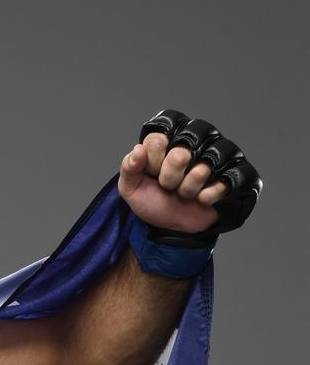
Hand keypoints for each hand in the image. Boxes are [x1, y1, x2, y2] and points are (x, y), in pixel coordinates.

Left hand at [117, 110, 260, 238]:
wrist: (176, 226)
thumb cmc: (154, 201)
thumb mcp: (131, 188)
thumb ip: (129, 167)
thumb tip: (138, 149)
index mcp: (168, 138)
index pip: (157, 138)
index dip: (152, 161)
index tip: (151, 173)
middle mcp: (195, 140)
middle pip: (181, 151)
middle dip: (169, 177)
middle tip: (168, 186)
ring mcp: (218, 155)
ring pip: (205, 165)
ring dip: (189, 187)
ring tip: (184, 193)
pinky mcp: (236, 172)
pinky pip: (226, 180)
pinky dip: (208, 196)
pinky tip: (201, 199)